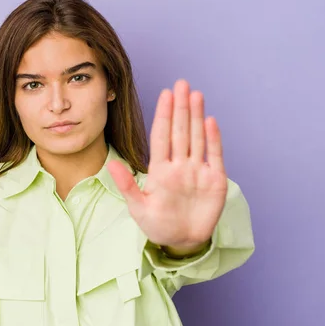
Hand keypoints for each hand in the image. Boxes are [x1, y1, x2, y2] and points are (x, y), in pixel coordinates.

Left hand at [107, 79, 227, 254]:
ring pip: (197, 138)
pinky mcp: (214, 180)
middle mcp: (179, 165)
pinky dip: (213, 139)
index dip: (163, 115)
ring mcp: (197, 171)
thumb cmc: (157, 224)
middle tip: (181, 84)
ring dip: (197, 116)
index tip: (165, 94)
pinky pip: (214, 156)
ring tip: (196, 94)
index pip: (161, 136)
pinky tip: (210, 121)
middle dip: (181, 108)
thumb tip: (110, 164)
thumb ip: (127, 185)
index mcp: (160, 170)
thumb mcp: (138, 207)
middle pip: (180, 131)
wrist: (181, 242)